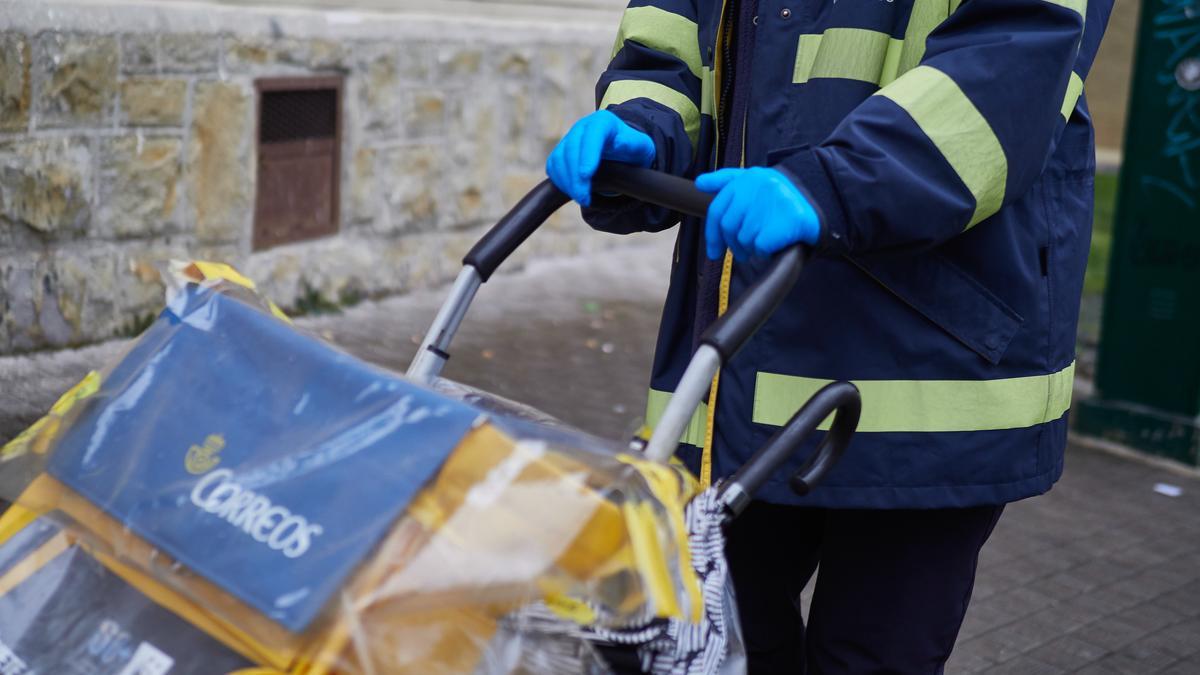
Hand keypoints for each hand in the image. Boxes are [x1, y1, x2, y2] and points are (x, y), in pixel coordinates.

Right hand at [546, 110, 655, 205]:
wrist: (621, 150)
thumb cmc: (632, 149)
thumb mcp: (640, 146)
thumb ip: (632, 144)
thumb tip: (620, 143)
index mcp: (603, 122)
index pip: (592, 135)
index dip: (587, 155)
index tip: (587, 175)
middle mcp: (583, 127)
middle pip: (572, 148)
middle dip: (575, 176)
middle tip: (584, 197)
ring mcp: (569, 138)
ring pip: (559, 158)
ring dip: (567, 181)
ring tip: (581, 198)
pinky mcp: (561, 151)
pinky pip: (553, 166)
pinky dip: (559, 181)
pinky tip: (572, 192)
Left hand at [695, 168, 820, 260]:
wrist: (819, 203)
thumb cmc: (780, 199)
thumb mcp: (754, 182)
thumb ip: (726, 181)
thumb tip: (699, 183)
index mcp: (748, 178)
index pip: (717, 210)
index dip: (712, 235)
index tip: (714, 252)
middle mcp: (758, 186)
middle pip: (729, 227)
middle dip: (733, 245)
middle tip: (742, 253)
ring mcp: (771, 202)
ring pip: (744, 238)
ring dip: (751, 248)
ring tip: (764, 242)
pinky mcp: (783, 220)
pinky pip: (761, 246)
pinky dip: (765, 251)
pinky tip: (774, 245)